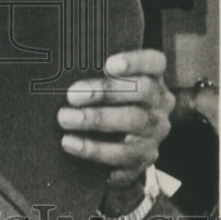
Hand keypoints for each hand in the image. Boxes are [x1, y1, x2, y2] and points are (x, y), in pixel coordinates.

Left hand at [57, 50, 173, 188]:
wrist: (116, 147)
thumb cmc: (106, 104)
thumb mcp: (106, 86)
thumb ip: (92, 75)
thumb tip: (60, 68)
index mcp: (153, 79)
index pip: (155, 62)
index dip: (135, 61)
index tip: (109, 64)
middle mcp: (159, 105)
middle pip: (142, 91)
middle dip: (105, 91)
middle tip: (72, 95)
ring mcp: (154, 133)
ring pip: (133, 121)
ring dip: (95, 119)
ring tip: (65, 118)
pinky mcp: (144, 158)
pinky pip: (122, 155)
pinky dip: (94, 149)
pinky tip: (71, 143)